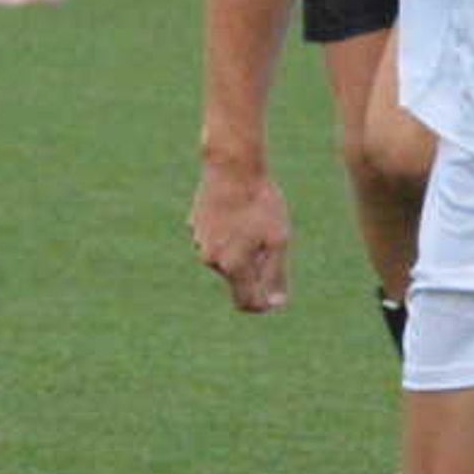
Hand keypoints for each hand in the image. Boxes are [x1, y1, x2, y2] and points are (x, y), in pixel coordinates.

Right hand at [191, 164, 292, 311]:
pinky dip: (231, 232)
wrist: (232, 168)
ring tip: (255, 220)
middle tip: (270, 238)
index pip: (245, 302)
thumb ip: (276, 275)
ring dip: (242, 248)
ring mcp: (198, 240)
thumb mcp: (278, 240)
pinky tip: (240, 209)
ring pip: (226, 256)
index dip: (262, 305)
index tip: (276, 296)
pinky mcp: (194, 224)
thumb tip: (275, 303)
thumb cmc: (261, 204)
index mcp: (232, 266)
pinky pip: (217, 237)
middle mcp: (210, 259)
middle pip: (238, 277)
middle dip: (255, 267)